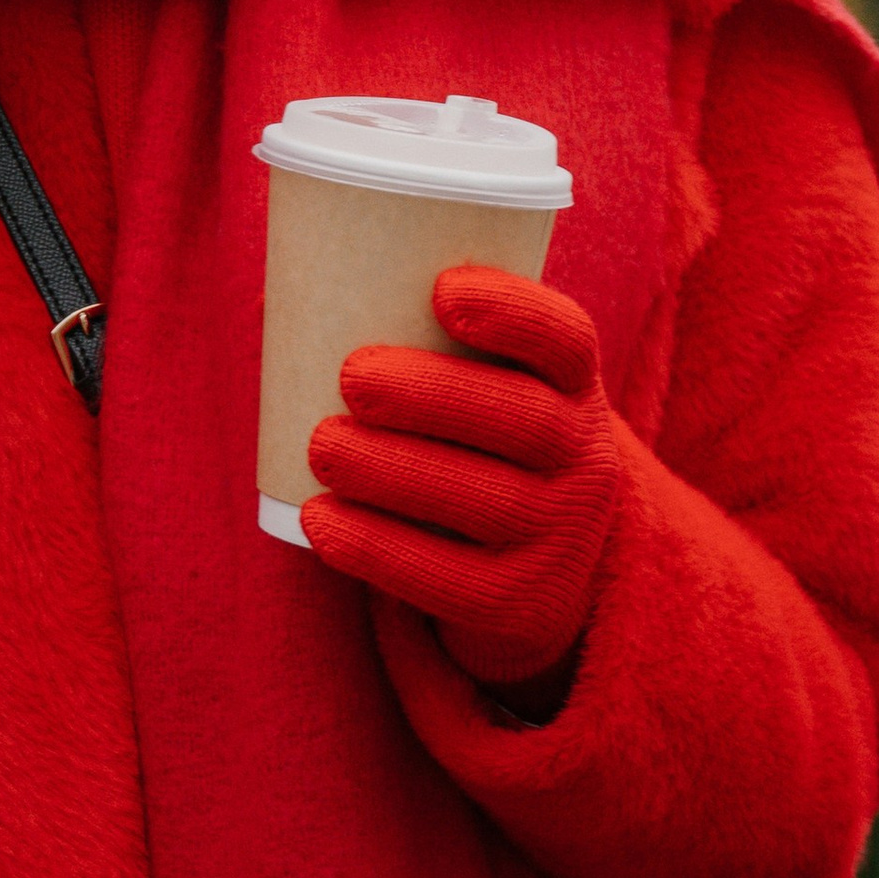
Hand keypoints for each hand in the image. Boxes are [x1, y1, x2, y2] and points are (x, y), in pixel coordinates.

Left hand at [302, 267, 621, 697]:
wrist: (539, 572)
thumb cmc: (478, 440)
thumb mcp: (488, 385)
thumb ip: (425, 336)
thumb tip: (293, 270)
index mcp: (575, 385)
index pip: (568, 339)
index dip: (514, 312)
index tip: (441, 289)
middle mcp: (585, 460)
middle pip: (522, 421)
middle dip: (431, 394)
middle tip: (351, 376)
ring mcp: (561, 541)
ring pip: (483, 502)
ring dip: (392, 471)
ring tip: (322, 445)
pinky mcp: (521, 608)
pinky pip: (453, 583)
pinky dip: (379, 552)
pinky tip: (320, 523)